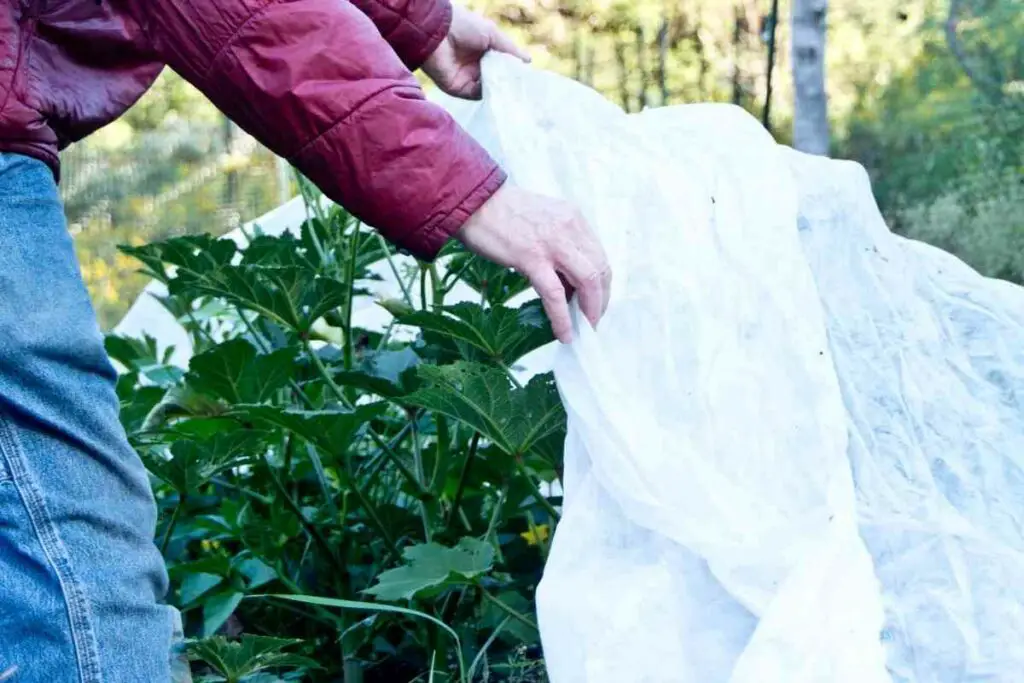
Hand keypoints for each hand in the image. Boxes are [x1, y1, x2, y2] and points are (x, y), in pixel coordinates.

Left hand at [422, 5, 529, 98]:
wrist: (436, 32)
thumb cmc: (464, 26)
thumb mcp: (492, 34)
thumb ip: (509, 50)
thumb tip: (528, 61)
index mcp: (485, 52)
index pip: (503, 66)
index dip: (515, 71)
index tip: (529, 78)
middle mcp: (477, 67)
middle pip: (498, 80)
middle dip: (510, 84)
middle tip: (526, 89)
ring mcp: (468, 79)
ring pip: (489, 89)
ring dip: (501, 90)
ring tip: (515, 91)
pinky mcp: (459, 89)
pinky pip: (477, 95)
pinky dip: (488, 94)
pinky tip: (499, 92)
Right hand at [457, 184, 610, 342]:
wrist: (475, 203)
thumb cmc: (504, 213)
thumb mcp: (543, 221)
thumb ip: (560, 244)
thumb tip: (567, 282)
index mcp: (573, 218)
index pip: (599, 255)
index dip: (602, 283)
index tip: (595, 301)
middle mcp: (569, 228)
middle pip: (601, 270)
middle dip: (600, 300)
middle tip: (592, 319)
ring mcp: (552, 243)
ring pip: (587, 281)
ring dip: (590, 310)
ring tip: (584, 328)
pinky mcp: (531, 257)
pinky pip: (554, 294)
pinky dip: (562, 318)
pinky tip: (563, 333)